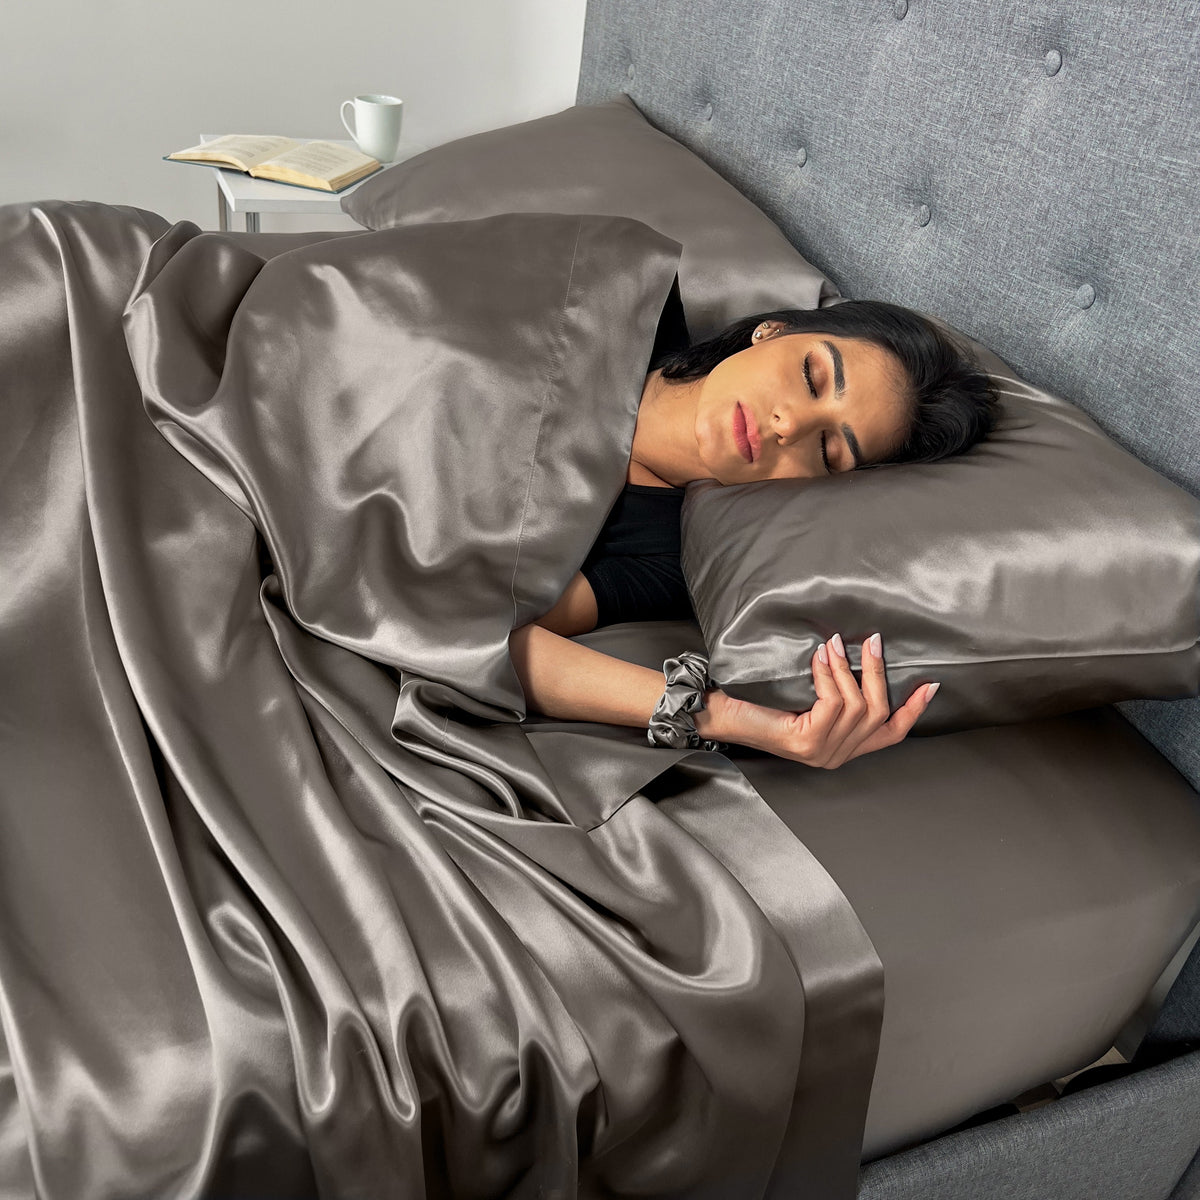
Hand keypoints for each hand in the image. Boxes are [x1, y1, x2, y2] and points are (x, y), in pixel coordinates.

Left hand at [718, 633, 937, 767]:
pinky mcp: (808, 742)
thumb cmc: (761, 702)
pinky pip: (833, 702)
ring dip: (848, 669)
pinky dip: (829, 675)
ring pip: (857, 706)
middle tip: (873, 641)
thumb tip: (861, 654)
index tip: (931, 685)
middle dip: (878, 673)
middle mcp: (837, 755)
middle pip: (879, 714)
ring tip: (835, 644)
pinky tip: (819, 658)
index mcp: (843, 747)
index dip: (914, 711)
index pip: (890, 734)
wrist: (723, 714)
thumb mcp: (809, 698)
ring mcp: (823, 752)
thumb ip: (837, 692)